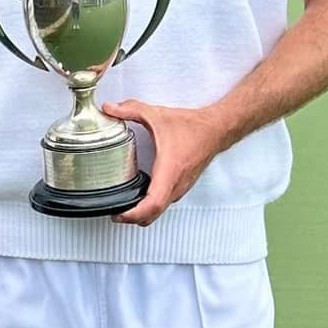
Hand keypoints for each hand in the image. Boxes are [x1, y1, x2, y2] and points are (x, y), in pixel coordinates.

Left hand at [100, 99, 223, 226]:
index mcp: (169, 171)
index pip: (152, 204)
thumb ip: (130, 110)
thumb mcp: (157, 115)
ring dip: (142, 213)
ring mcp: (181, 187)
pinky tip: (140, 195)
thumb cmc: (192, 126)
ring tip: (124, 207)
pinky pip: (165, 203)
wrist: (216, 129)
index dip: (134, 214)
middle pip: (153, 214)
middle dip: (132, 218)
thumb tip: (110, 109)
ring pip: (160, 211)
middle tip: (115, 213)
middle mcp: (176, 184)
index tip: (118, 214)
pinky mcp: (182, 186)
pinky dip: (151, 206)